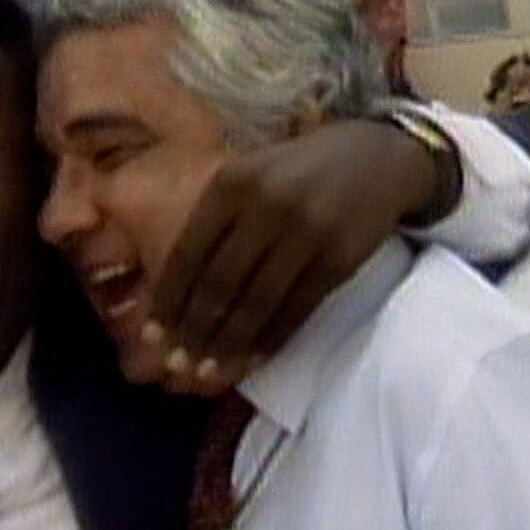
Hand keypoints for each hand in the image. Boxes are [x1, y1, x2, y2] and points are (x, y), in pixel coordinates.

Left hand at [142, 118, 434, 393]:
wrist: (377, 157)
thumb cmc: (296, 173)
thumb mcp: (248, 176)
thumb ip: (214, 221)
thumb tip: (172, 291)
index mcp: (232, 182)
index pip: (189, 252)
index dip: (168, 300)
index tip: (151, 335)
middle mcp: (266, 204)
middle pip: (219, 283)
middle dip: (193, 330)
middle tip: (177, 366)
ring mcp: (306, 232)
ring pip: (256, 302)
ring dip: (228, 343)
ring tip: (208, 371)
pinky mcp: (338, 258)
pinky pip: (296, 309)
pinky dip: (271, 339)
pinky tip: (251, 359)